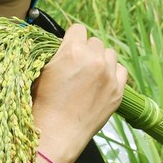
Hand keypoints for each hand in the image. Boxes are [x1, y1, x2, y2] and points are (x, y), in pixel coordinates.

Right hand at [31, 24, 127, 162]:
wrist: (57, 132)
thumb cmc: (43, 102)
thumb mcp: (41, 70)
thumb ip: (56, 53)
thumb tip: (65, 46)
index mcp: (72, 50)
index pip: (78, 29)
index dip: (71, 38)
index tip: (68, 49)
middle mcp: (94, 59)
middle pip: (94, 41)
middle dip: (86, 50)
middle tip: (76, 65)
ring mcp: (109, 75)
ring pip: (109, 54)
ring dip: (100, 60)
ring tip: (89, 74)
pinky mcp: (118, 91)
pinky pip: (121, 70)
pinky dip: (112, 73)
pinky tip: (101, 82)